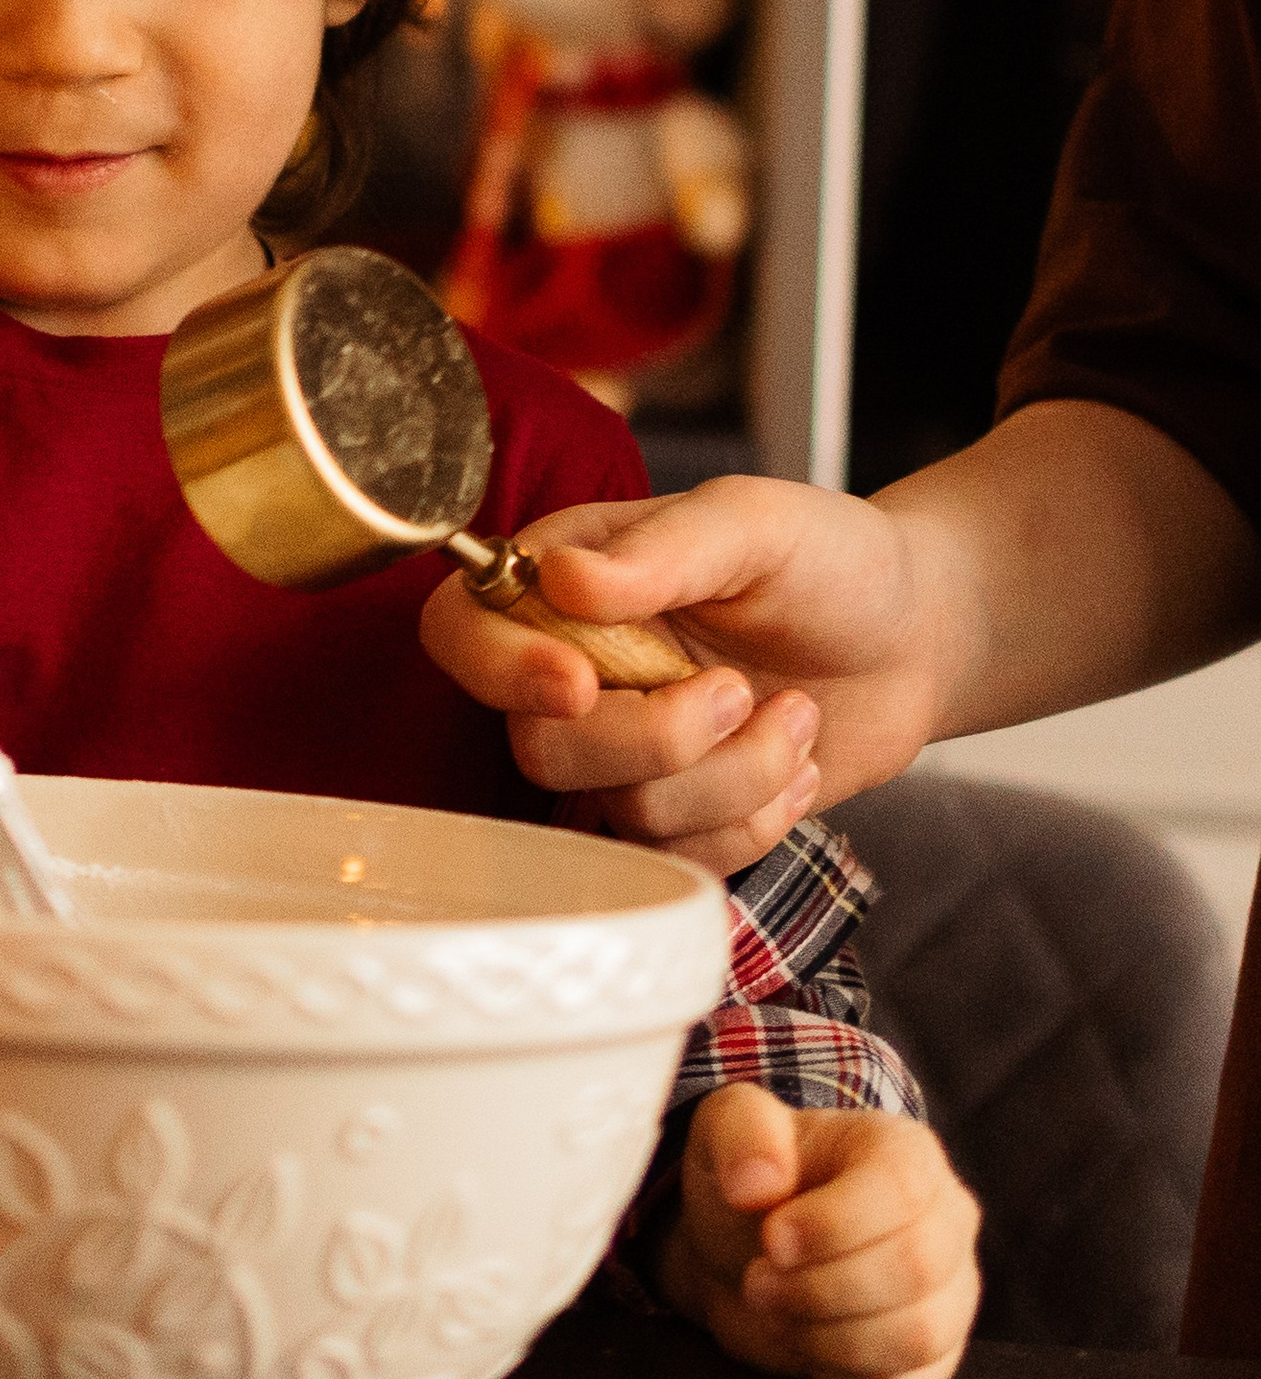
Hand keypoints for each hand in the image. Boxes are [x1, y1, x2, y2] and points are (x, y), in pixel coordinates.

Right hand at [419, 476, 934, 873]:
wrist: (918, 639)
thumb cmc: (831, 560)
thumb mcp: (756, 523)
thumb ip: (663, 551)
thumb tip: (562, 580)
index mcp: (566, 578)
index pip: (461, 630)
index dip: (501, 671)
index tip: (581, 684)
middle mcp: (577, 667)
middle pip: (541, 747)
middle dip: (657, 738)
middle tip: (741, 689)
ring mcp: (627, 748)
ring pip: (624, 811)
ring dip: (734, 774)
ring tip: (794, 716)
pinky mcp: (681, 811)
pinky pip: (684, 855)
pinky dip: (757, 819)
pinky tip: (796, 761)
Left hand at [661, 1087, 979, 1378]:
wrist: (748, 1250)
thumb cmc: (752, 1181)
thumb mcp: (729, 1128)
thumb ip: (742, 1134)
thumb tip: (755, 1183)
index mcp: (906, 1152)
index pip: (902, 1190)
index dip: (832, 1224)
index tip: (771, 1240)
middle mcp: (947, 1221)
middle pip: (917, 1268)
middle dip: (820, 1286)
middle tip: (759, 1281)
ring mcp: (950, 1296)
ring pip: (919, 1337)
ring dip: (827, 1336)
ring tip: (776, 1310)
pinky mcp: (932, 1362)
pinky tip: (806, 1343)